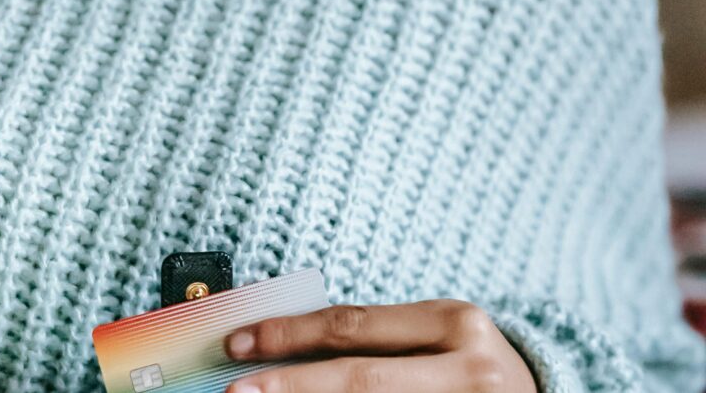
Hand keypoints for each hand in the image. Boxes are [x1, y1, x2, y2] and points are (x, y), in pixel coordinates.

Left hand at [223, 299, 536, 392]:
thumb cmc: (466, 364)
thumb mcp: (433, 336)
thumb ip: (372, 338)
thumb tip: (282, 346)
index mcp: (454, 322)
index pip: (353, 325)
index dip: (289, 334)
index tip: (238, 344)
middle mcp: (470, 368)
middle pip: (361, 378)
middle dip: (292, 384)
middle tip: (238, 390)